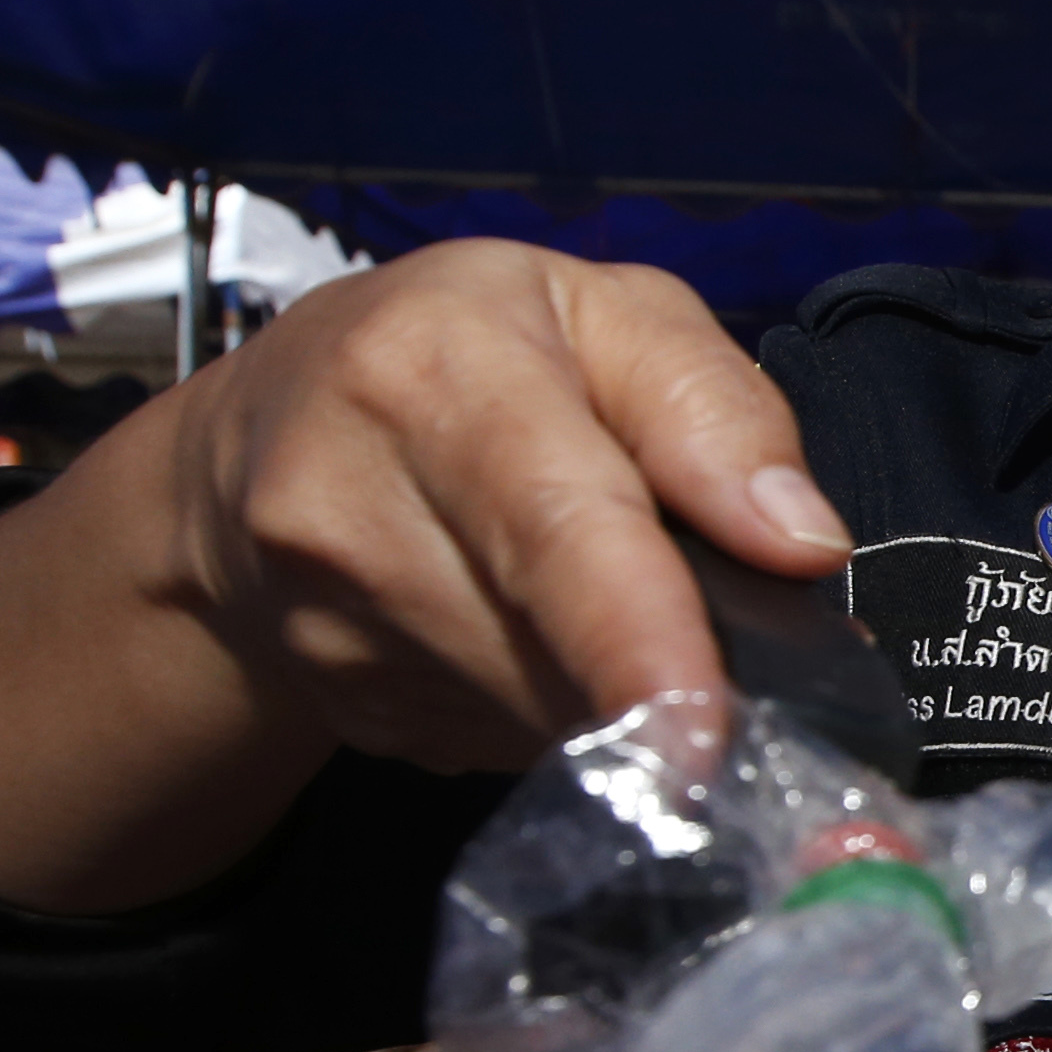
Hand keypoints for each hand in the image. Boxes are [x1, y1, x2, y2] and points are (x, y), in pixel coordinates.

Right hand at [146, 243, 841, 765]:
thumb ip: (715, 408)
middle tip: (704, 625)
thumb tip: (802, 543)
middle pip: (567, 651)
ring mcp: (332, 627)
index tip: (707, 739)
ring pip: (545, 715)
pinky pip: (507, 741)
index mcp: (437, 370)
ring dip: (607, 682)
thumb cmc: (453, 353)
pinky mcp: (345, 708)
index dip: (643, 645)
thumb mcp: (598, 310)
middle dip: (663, 662)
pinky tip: (517, 627)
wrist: (248, 450)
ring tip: (583, 590)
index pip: (561, 529)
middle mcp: (356, 504)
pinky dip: (551, 704)